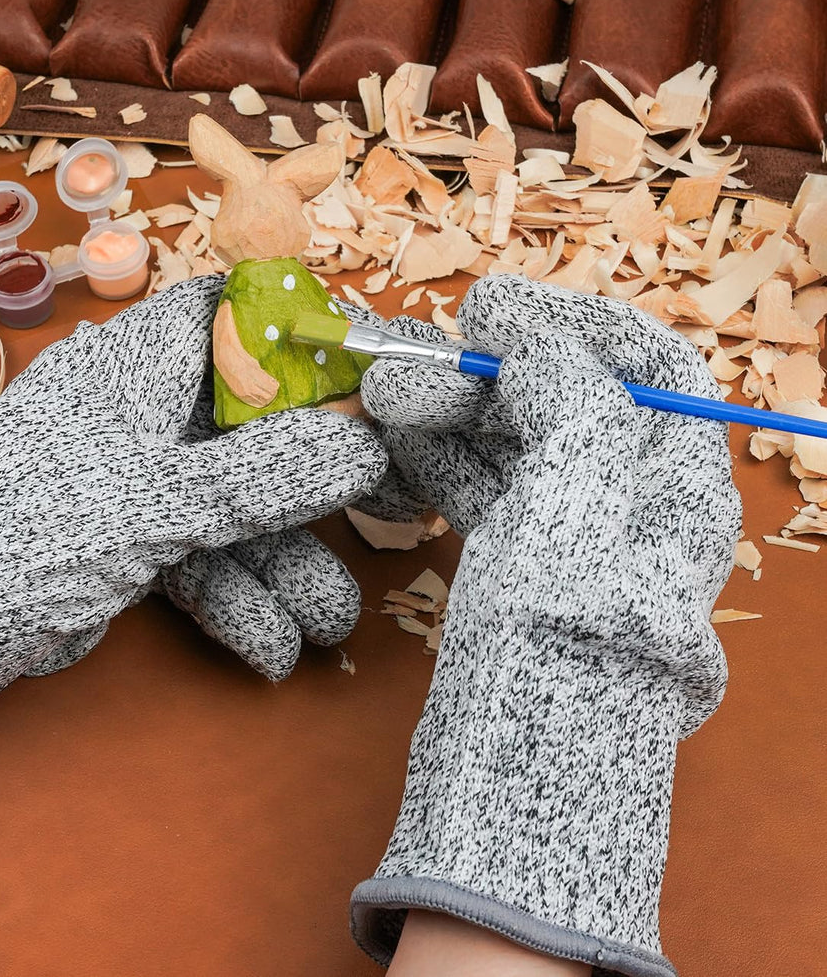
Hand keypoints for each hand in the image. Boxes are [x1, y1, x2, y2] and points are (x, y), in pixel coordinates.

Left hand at [0, 276, 386, 800]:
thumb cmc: (24, 535)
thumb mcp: (157, 502)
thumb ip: (262, 475)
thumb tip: (362, 443)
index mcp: (135, 364)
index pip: (237, 317)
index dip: (310, 339)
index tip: (376, 382)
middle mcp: (135, 410)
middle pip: (250, 424)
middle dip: (317, 482)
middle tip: (399, 514)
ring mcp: (124, 478)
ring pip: (225, 504)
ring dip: (279, 562)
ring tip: (331, 624)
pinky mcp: (112, 541)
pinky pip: (189, 555)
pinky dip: (227, 595)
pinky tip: (270, 648)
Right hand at [348, 275, 740, 972]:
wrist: (524, 761)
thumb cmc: (567, 621)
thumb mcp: (578, 486)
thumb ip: (565, 388)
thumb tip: (526, 326)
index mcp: (680, 481)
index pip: (650, 368)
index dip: (576, 322)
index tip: (496, 305)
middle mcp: (636, 505)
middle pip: (565, 401)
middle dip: (487, 372)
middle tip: (409, 360)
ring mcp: (575, 539)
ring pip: (515, 444)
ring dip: (451, 411)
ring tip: (385, 395)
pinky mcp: (524, 570)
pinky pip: (488, 491)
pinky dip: (444, 460)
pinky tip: (397, 443)